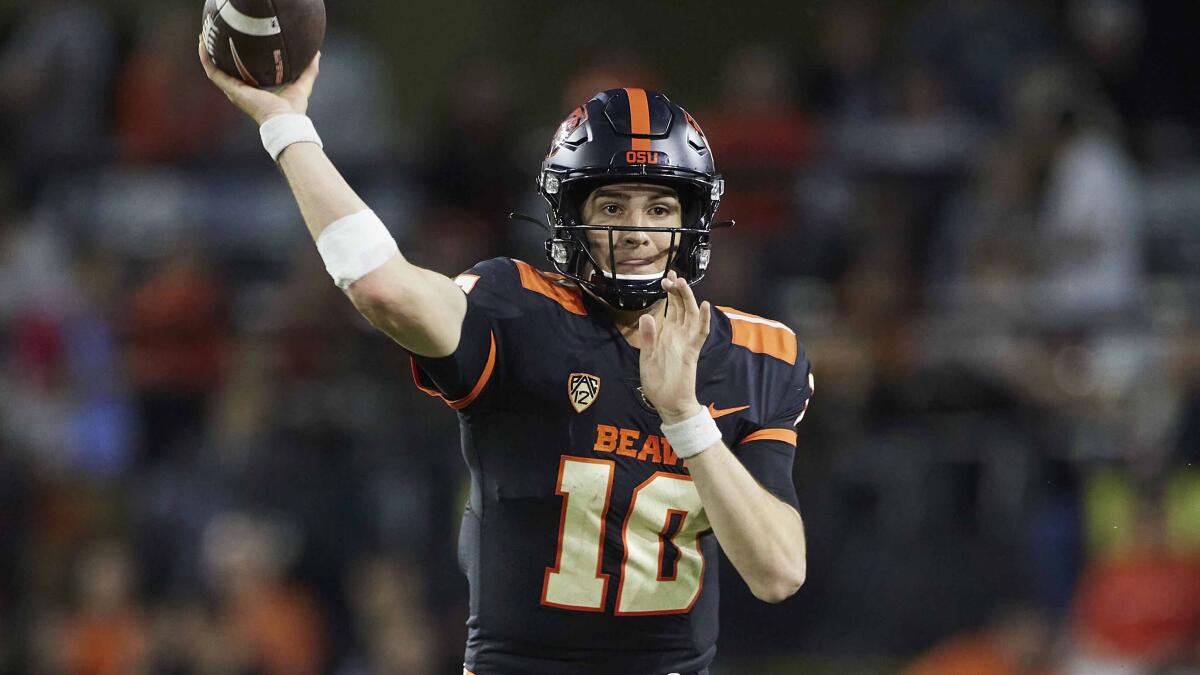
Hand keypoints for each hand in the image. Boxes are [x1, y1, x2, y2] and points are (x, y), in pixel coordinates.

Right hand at [197, 34, 319, 124]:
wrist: (285, 121)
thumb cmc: (293, 110)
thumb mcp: (302, 84)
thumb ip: (309, 70)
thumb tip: (317, 54)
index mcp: (254, 91)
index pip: (242, 74)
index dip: (236, 60)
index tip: (235, 46)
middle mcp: (241, 91)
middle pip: (225, 71)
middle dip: (219, 55)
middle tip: (216, 39)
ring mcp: (234, 91)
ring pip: (215, 70)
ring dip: (207, 54)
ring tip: (203, 37)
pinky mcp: (231, 89)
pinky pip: (213, 72)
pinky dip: (206, 59)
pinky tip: (202, 45)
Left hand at [637, 270, 710, 423]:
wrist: (669, 403)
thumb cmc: (658, 382)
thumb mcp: (646, 357)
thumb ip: (648, 337)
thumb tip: (647, 316)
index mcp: (668, 335)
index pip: (672, 308)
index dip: (670, 293)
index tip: (666, 278)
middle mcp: (680, 335)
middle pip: (682, 307)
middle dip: (678, 290)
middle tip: (672, 276)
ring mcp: (687, 342)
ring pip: (692, 315)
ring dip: (689, 299)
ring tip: (683, 283)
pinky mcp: (691, 352)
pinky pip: (700, 333)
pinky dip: (704, 319)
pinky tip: (704, 305)